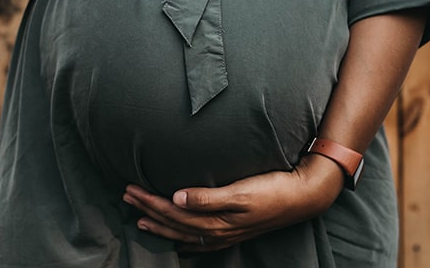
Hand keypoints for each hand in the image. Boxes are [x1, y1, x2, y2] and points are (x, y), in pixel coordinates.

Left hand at [122, 153, 345, 252]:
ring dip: (160, 224)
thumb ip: (208, 197)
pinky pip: (200, 241)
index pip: (173, 212)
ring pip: (183, 233)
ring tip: (140, 217)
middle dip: (148, 210)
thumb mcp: (241, 191)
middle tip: (126, 196)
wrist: (303, 196)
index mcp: (216, 220)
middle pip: (174, 223)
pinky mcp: (234, 231)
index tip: (131, 189)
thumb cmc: (272, 189)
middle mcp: (217, 231)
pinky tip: (177, 240)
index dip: (150, 202)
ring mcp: (226, 234)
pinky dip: (183, 240)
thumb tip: (176, 198)